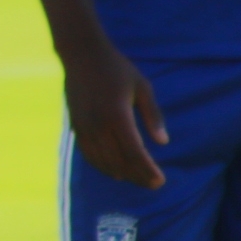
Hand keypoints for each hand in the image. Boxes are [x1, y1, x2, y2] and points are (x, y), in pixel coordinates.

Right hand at [63, 39, 167, 189]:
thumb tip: (164, 143)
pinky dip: (103, 167)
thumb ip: (153, 115)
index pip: (134, 152)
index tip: (160, 181)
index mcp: (117, 114)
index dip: (147, 170)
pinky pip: (89, 155)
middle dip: (138, 176)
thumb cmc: (117, 68)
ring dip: (122, 174)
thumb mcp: (142, 87)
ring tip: (138, 179)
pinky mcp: (77, 127)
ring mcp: (85, 127)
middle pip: (119, 161)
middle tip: (154, 184)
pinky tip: (115, 171)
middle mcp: (99, 125)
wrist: (81, 55)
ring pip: (103, 162)